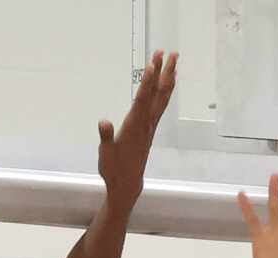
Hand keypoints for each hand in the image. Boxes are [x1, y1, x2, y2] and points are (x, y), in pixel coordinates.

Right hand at [98, 50, 177, 211]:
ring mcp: (150, 126)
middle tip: (168, 53)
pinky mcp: (150, 129)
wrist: (127, 185)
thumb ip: (106, 137)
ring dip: (167, 78)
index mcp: (134, 126)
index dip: (147, 82)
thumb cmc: (114, 169)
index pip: (142, 100)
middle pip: (157, 94)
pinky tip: (168, 83)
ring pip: (162, 98)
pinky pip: (161, 105)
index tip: (152, 64)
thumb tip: (104, 123)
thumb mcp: (106, 154)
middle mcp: (146, 124)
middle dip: (162, 73)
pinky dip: (165, 91)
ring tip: (173, 61)